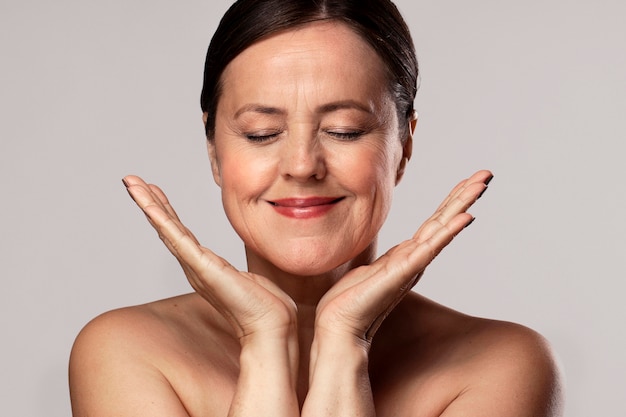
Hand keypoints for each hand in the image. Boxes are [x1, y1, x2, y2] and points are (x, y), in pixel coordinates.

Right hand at [122, 176, 297, 342]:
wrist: (271, 325)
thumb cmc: (266, 306)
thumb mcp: (250, 280)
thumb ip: (242, 273)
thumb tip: (249, 272)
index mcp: (205, 266)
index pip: (180, 233)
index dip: (166, 211)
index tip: (154, 190)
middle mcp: (195, 266)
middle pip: (167, 228)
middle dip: (148, 202)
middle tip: (131, 180)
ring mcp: (196, 266)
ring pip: (167, 229)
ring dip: (148, 205)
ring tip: (131, 184)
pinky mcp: (203, 267)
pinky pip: (178, 239)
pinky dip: (161, 220)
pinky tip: (148, 205)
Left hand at [314, 170, 492, 344]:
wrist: (337, 324)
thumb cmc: (351, 298)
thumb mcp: (372, 268)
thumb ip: (386, 258)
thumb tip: (390, 250)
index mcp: (408, 255)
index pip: (435, 221)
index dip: (452, 199)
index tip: (470, 179)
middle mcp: (415, 259)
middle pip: (445, 221)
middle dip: (465, 196)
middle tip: (487, 173)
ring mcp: (411, 265)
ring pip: (442, 230)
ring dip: (462, 206)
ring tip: (480, 186)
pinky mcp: (402, 273)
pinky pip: (428, 249)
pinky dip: (448, 233)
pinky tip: (464, 218)